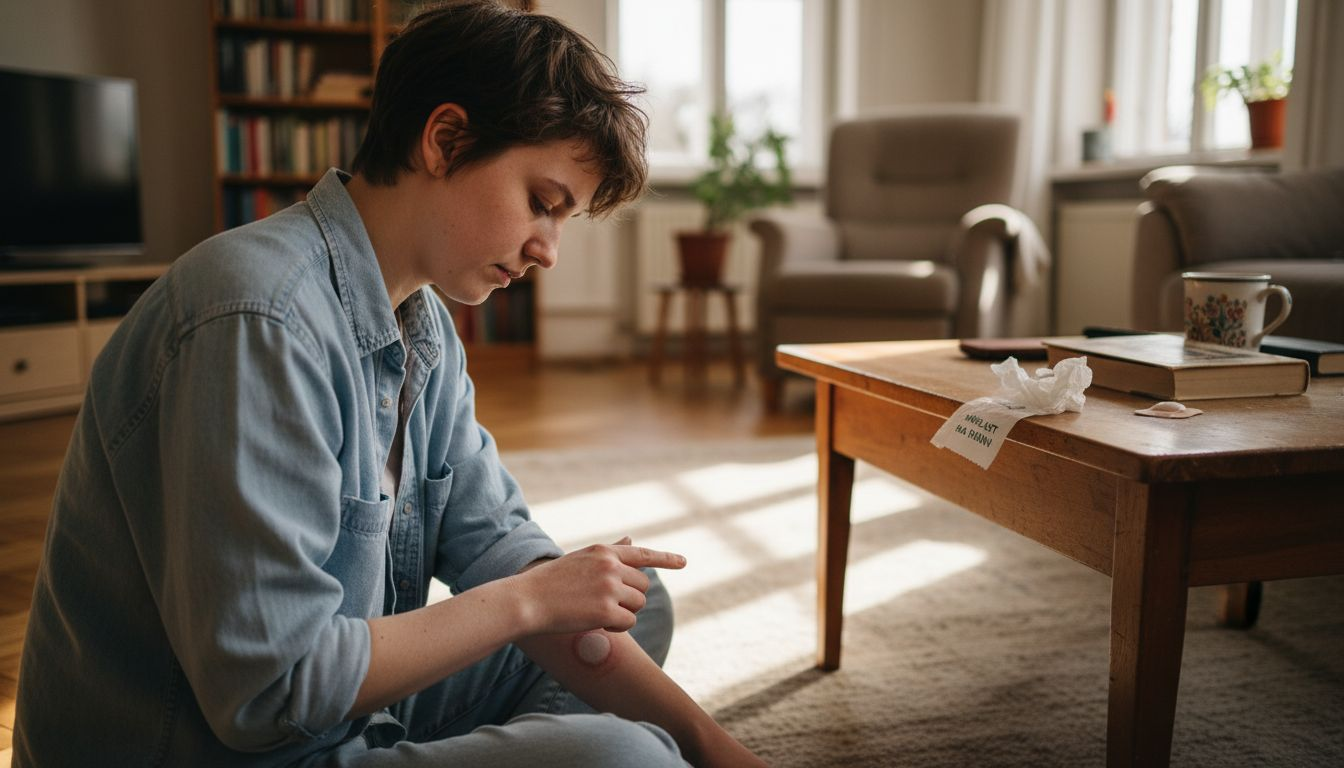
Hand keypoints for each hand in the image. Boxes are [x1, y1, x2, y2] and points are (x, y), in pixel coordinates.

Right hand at [513, 537, 684, 635]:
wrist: (528, 599)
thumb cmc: (551, 582)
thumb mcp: (582, 559)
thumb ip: (609, 553)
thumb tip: (630, 540)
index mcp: (604, 552)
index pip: (642, 554)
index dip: (665, 559)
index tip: (683, 562)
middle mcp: (611, 566)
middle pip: (642, 587)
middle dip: (629, 598)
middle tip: (603, 604)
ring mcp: (610, 587)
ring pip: (637, 605)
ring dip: (623, 613)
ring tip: (595, 611)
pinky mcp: (606, 610)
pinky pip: (627, 623)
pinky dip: (615, 627)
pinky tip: (595, 622)